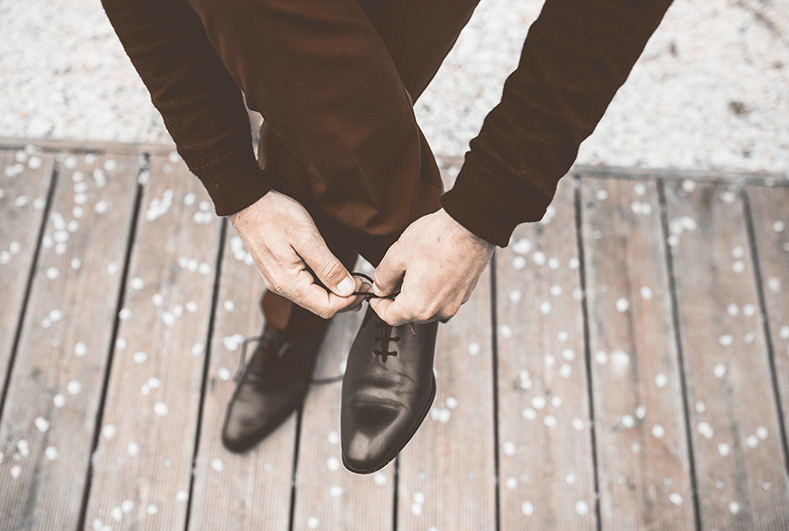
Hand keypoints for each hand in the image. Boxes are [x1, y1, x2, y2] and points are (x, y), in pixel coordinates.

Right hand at [230, 190, 368, 318]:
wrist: (248, 203)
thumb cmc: (275, 215)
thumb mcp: (307, 237)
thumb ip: (327, 266)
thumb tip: (347, 290)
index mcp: (288, 283)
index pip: (325, 307)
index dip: (349, 300)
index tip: (363, 285)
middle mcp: (282, 287)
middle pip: (320, 306)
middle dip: (345, 299)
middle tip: (362, 282)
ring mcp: (279, 281)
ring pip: (313, 298)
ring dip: (334, 293)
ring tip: (352, 279)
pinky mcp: (279, 273)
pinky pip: (305, 288)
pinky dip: (322, 285)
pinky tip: (332, 274)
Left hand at [369, 208, 493, 325]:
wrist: (471, 226)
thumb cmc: (436, 239)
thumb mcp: (397, 255)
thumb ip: (383, 278)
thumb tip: (380, 288)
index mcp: (418, 307)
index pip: (390, 317)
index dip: (378, 305)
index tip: (375, 294)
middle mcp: (439, 311)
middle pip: (410, 314)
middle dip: (398, 298)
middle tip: (394, 276)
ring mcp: (455, 303)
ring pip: (427, 305)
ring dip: (417, 293)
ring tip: (415, 268)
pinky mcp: (465, 293)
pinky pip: (442, 297)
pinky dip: (433, 287)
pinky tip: (432, 266)